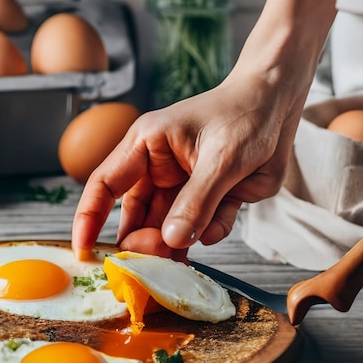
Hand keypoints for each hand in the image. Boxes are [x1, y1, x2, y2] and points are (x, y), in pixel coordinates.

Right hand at [71, 67, 307, 257]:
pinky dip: (209, 232)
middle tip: (158, 260)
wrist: (280, 102)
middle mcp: (156, 169)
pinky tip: (222, 218)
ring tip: (183, 257)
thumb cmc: (245, 113)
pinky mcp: (205, 199)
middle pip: (134, 216)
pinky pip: (199, 229)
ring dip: (174, 245)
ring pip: (165, 228)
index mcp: (145, 147)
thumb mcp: (222, 158)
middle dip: (143, 241)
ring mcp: (181, 187)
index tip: (83, 251)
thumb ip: (197, 202)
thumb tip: (171, 242)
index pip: (103, 185)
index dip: (88, 219)